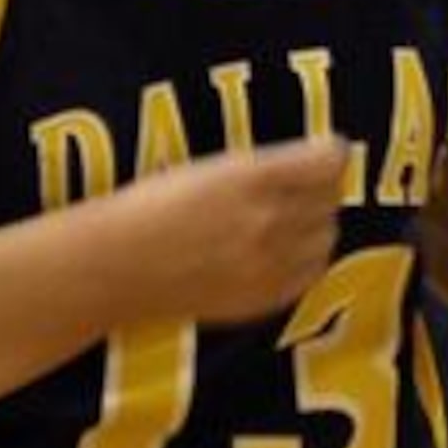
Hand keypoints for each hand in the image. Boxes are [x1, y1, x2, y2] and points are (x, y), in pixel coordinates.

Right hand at [133, 136, 347, 324]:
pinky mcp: (262, 297)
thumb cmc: (152, 207)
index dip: (331, 153)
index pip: (327, 161)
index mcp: (250, 176)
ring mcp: (267, 263)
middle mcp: (266, 220)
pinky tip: (286, 250)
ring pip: (327, 236)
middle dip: (322, 186)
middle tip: (306, 183)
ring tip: (295, 217)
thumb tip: (315, 159)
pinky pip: (311, 274)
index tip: (325, 151)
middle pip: (331, 198)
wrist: (117, 265)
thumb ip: (263, 165)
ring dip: (318, 222)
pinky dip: (308, 259)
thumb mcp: (209, 166)